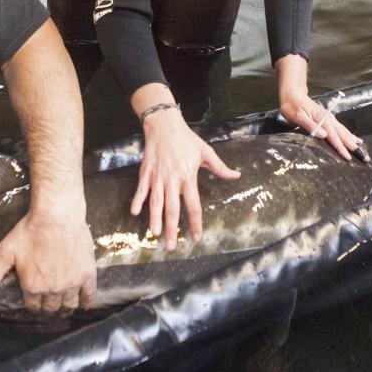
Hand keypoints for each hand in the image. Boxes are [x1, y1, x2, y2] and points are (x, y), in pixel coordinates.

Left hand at [0, 212, 96, 313]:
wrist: (57, 214)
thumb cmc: (31, 230)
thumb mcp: (6, 250)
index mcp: (32, 285)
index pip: (32, 306)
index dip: (33, 303)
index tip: (35, 300)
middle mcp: (52, 288)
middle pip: (51, 308)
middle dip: (48, 308)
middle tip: (49, 305)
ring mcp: (71, 283)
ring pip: (69, 305)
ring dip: (65, 307)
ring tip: (64, 307)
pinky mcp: (87, 274)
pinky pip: (88, 295)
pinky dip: (86, 301)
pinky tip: (83, 301)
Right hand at [132, 110, 239, 249]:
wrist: (164, 125)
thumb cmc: (187, 139)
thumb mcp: (206, 152)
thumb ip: (220, 168)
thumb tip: (236, 176)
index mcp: (188, 177)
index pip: (193, 205)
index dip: (194, 223)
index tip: (196, 237)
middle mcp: (172, 180)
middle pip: (172, 209)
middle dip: (171, 229)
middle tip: (170, 247)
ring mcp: (157, 177)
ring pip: (155, 202)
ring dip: (154, 218)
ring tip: (154, 234)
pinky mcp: (146, 172)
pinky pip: (141, 189)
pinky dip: (137, 200)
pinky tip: (134, 212)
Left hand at [279, 90, 365, 161]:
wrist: (293, 95)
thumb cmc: (293, 106)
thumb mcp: (298, 116)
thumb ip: (311, 125)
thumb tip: (324, 135)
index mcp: (322, 119)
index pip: (333, 136)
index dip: (341, 147)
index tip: (348, 156)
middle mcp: (329, 119)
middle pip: (343, 135)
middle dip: (353, 146)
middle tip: (364, 156)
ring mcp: (329, 119)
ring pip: (344, 132)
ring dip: (353, 141)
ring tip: (362, 148)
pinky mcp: (328, 120)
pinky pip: (341, 129)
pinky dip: (349, 135)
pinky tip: (354, 139)